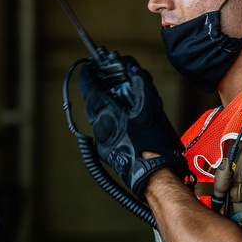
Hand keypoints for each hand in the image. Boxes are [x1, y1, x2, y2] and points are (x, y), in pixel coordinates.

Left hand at [78, 56, 188, 197]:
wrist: (154, 174)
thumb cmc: (153, 144)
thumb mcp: (150, 107)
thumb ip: (141, 84)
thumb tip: (134, 69)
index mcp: (108, 113)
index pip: (89, 87)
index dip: (88, 74)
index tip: (90, 67)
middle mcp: (100, 126)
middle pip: (93, 101)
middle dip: (99, 89)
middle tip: (110, 81)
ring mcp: (101, 140)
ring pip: (98, 117)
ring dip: (106, 106)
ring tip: (122, 102)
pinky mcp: (106, 151)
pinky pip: (104, 130)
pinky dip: (111, 122)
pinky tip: (126, 123)